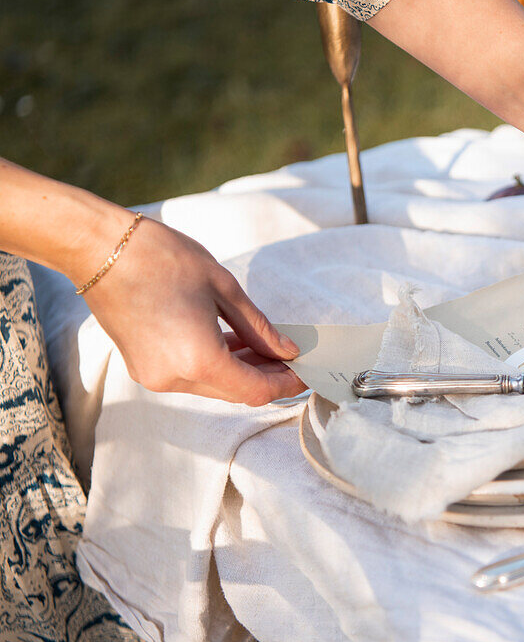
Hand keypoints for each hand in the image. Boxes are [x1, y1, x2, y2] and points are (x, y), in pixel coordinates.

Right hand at [79, 214, 305, 405]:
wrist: (99, 249)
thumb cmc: (162, 259)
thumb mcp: (224, 289)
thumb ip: (259, 328)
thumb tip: (286, 351)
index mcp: (199, 361)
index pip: (256, 390)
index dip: (285, 385)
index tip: (306, 373)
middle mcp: (175, 379)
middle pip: (236, 392)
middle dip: (267, 377)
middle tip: (290, 357)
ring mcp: (155, 377)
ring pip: (213, 387)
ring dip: (242, 371)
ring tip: (265, 346)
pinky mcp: (143, 368)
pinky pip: (191, 377)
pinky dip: (216, 365)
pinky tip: (233, 344)